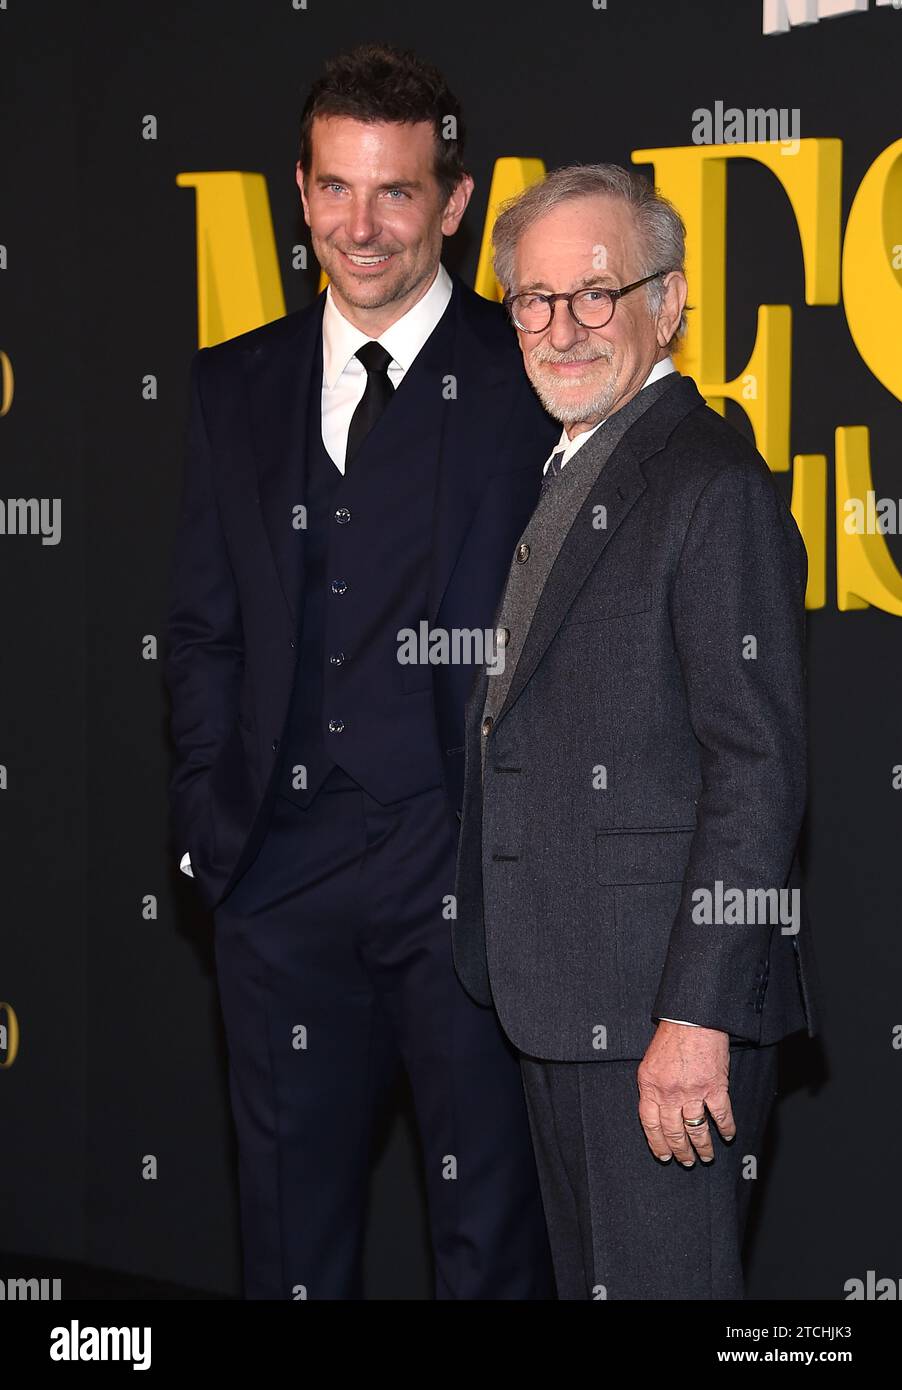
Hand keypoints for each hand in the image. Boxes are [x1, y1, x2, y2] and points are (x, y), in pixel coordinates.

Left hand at [637, 1020, 734, 1164]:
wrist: (692, 1019)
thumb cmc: (671, 1036)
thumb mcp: (650, 1062)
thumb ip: (653, 1086)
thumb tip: (658, 1109)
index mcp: (650, 1086)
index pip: (650, 1124)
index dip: (657, 1143)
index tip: (663, 1155)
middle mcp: (669, 1093)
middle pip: (673, 1131)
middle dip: (680, 1150)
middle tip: (686, 1161)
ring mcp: (692, 1092)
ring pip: (696, 1129)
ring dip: (703, 1146)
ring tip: (706, 1156)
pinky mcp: (714, 1087)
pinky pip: (721, 1115)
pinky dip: (726, 1128)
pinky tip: (728, 1136)